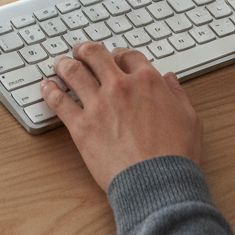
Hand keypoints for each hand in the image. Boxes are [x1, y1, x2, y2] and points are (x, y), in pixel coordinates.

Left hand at [41, 41, 201, 190]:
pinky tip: (46, 87)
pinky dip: (50, 91)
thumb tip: (170, 79)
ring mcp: (99, 104)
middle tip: (80, 52)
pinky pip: (59, 101)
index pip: (127, 55)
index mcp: (147, 81)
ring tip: (60, 64)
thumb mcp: (189, 118)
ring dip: (64, 64)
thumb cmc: (176, 156)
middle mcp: (120, 86)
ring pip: (73, 72)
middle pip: (95, 54)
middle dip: (85, 50)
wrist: (158, 184)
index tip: (114, 59)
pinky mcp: (82, 126)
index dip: (118, 54)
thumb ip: (178, 94)